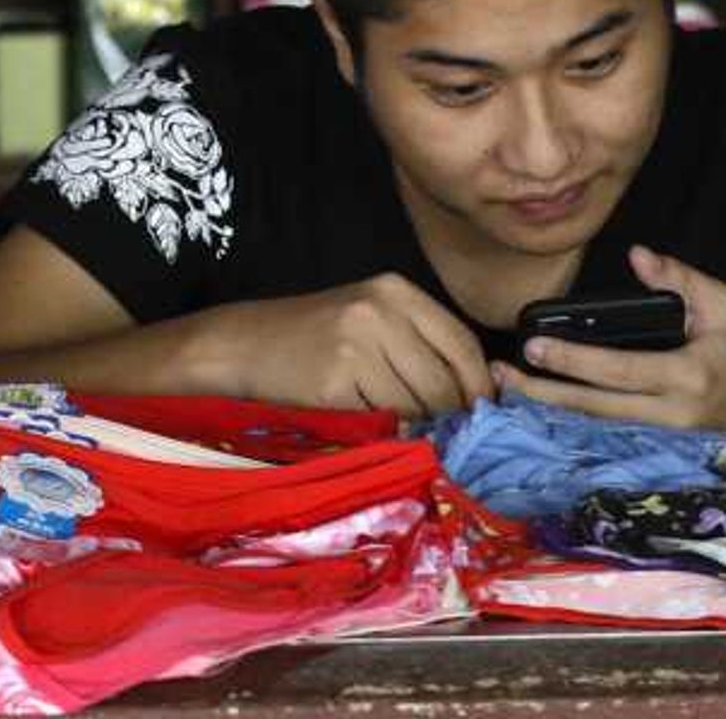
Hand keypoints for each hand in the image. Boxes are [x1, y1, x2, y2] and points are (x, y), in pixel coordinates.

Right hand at [198, 275, 492, 417]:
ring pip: (418, 406)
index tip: (482, 413)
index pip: (463, 342)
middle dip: (450, 415)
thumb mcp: (372, 319)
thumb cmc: (315, 336)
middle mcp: (380, 310)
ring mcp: (356, 345)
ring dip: (419, 428)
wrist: (244, 345)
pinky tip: (372, 426)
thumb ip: (421, 343)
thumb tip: (478, 394)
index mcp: (397, 290)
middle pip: (445, 381)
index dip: (479, 384)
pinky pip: (383, 420)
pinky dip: (386, 432)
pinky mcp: (335, 382)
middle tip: (444, 434)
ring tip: (405, 430)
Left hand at [497, 247, 725, 432]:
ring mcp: (659, 433)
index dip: (575, 360)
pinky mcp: (651, 439)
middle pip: (595, 407)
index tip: (535, 346)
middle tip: (504, 371)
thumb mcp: (721, 302)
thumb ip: (680, 277)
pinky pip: (603, 428)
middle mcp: (669, 413)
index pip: (620, 370)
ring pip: (594, 423)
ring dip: (548, 406)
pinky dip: (568, 415)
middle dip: (546, 391)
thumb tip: (637, 256)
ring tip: (507, 384)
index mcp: (687, 376)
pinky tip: (537, 399)